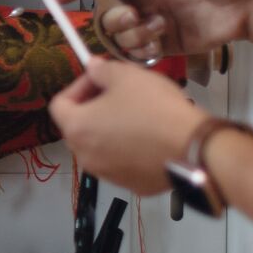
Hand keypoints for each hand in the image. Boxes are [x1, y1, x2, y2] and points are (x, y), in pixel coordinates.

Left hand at [49, 57, 208, 194]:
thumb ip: (102, 70)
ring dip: (112, 128)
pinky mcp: (131, 186)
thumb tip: (92, 67)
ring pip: (101, 145)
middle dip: (95, 106)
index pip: (59, 104)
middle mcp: (85, 156)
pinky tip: (152, 136)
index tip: (100, 78)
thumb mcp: (127, 76)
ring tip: (139, 113)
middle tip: (120, 92)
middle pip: (79, 126)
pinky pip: (123, 161)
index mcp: (77, 129)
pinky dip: (129, 148)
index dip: (78, 86)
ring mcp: (107, 175)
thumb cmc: (154, 109)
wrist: (193, 149)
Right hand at [53, 0, 252, 61]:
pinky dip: (141, 50)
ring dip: (130, 34)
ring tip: (157, 28)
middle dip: (112, 17)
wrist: (251, 4)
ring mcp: (150, 19)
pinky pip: (137, 52)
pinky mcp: (162, 41)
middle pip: (104, 11)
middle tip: (134, 15)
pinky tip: (160, 41)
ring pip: (118, 34)